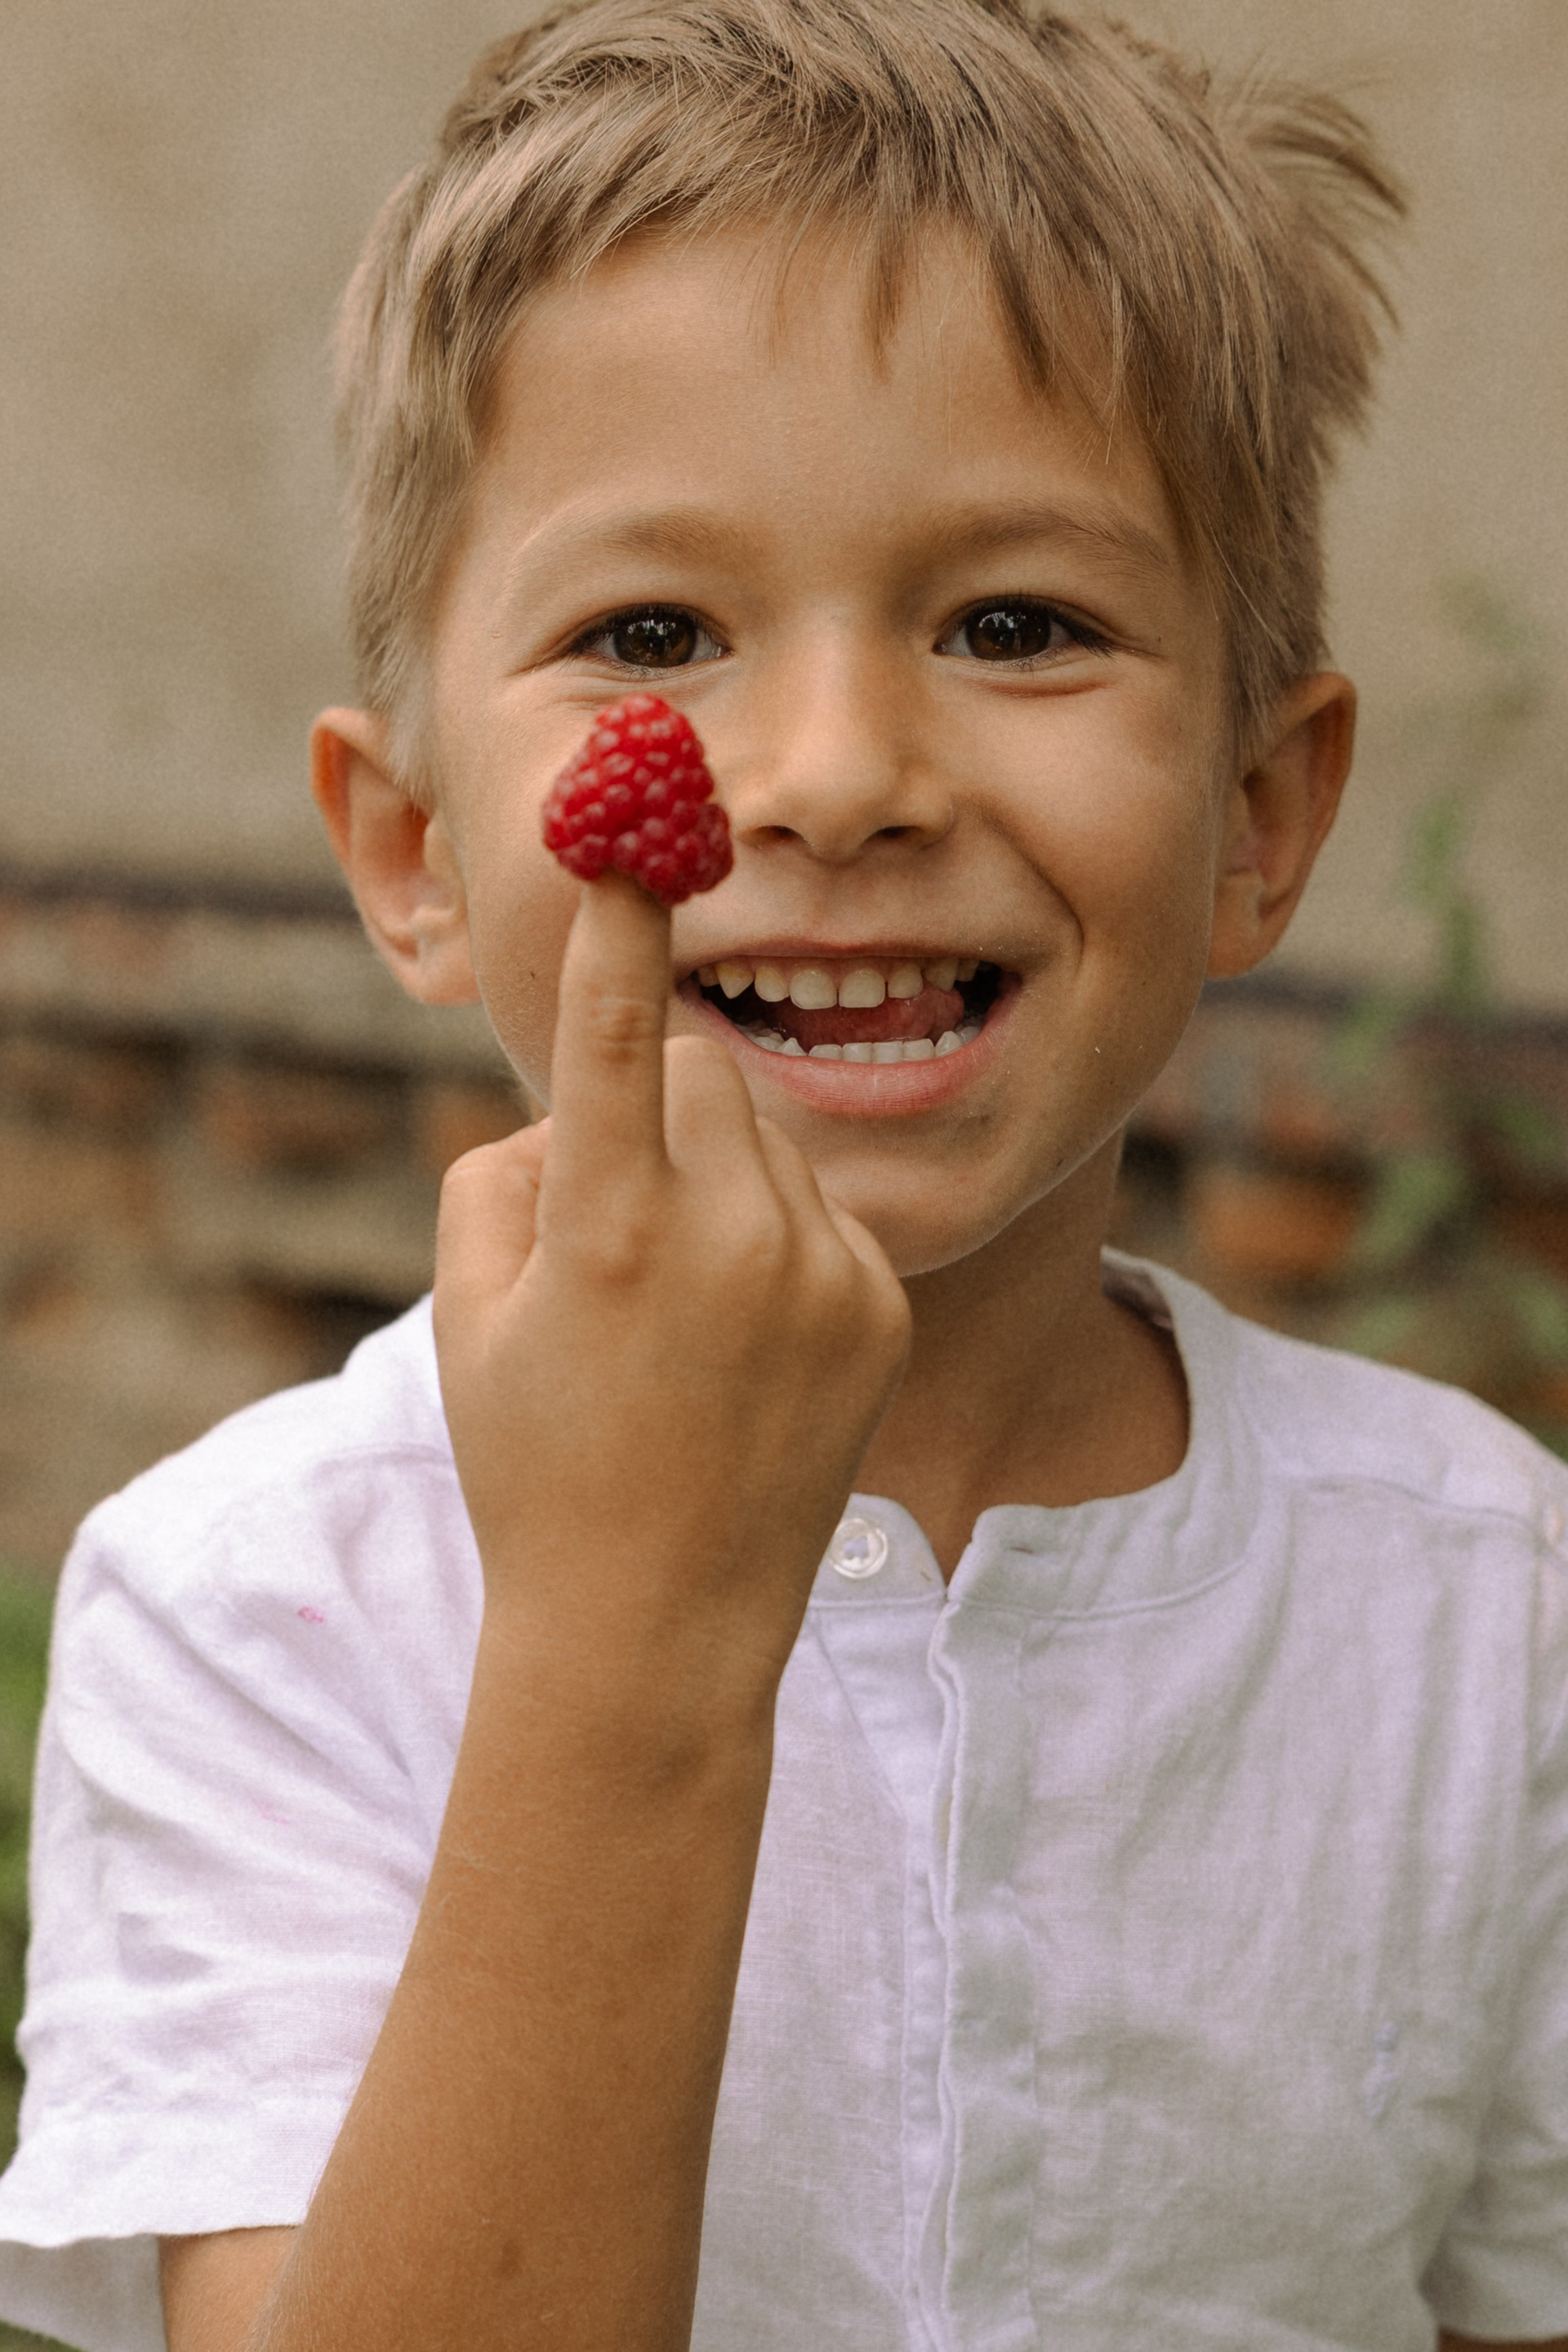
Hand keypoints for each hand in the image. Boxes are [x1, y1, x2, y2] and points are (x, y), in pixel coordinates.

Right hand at [433, 871, 910, 1748]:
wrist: (658, 1624)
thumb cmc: (536, 1460)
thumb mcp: (468, 1314)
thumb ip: (510, 1176)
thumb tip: (581, 1109)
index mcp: (609, 1228)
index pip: (620, 1028)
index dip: (622, 914)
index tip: (634, 809)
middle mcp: (730, 1234)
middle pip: (706, 1068)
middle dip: (659, 1098)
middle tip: (621, 1207)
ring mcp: (822, 1269)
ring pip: (767, 1132)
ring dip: (719, 1169)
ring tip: (682, 1305)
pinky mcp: (880, 1302)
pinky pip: (820, 1205)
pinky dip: (777, 1233)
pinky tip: (746, 1340)